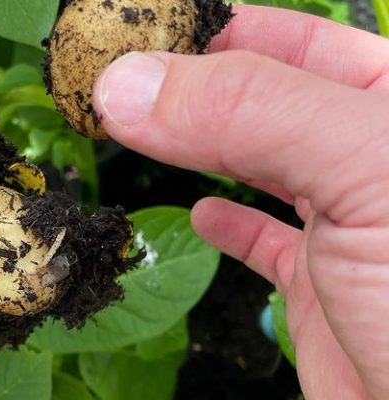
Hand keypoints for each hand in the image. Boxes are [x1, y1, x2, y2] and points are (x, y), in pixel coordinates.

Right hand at [93, 6, 388, 399]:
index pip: (292, 38)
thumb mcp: (364, 173)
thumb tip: (124, 86)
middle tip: (117, 84)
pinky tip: (200, 210)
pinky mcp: (321, 288)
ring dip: (200, 148)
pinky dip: (226, 221)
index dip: (211, 30)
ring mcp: (347, 222)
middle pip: (267, 98)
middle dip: (192, 87)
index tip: (133, 36)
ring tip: (141, 132)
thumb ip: (248, 113)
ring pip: (259, 164)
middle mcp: (372, 155)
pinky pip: (265, 239)